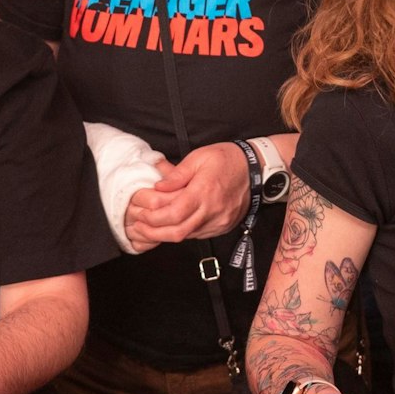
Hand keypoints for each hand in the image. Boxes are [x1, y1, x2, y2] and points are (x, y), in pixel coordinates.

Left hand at [122, 141, 249, 246]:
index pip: (174, 213)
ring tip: (150, 226)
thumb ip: (177, 174)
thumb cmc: (227, 160)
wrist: (255, 170)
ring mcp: (218, 222)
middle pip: (178, 232)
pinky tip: (171, 226)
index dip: (154, 218)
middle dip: (154, 232)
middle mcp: (212, 211)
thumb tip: (158, 187)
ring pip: (187, 236)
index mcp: (204, 191)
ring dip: (166, 234)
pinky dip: (181, 232)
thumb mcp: (199, 157)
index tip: (141, 214)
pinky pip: (197, 235)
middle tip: (139, 227)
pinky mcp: (222, 227)